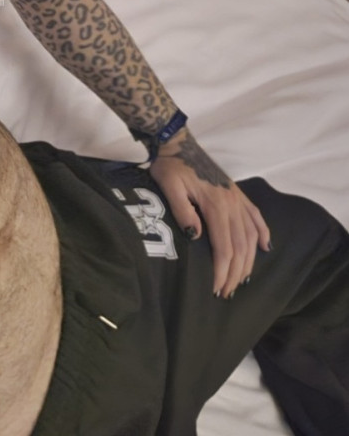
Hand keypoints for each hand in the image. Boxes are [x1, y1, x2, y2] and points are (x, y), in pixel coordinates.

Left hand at [148, 129, 270, 297]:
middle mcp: (232, 203)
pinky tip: (266, 248)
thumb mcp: (169, 187)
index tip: (216, 289)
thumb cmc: (169, 166)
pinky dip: (263, 233)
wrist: (177, 143)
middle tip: (226, 292)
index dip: (222, 271)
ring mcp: (238, 198)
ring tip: (241, 279)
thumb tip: (196, 235)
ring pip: (251, 235)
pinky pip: (256, 216)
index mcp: (216, 204)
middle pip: (241, 246)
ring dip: (249, 260)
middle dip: (235, 273)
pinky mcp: (237, 193)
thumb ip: (182, 210)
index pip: (224, 247)